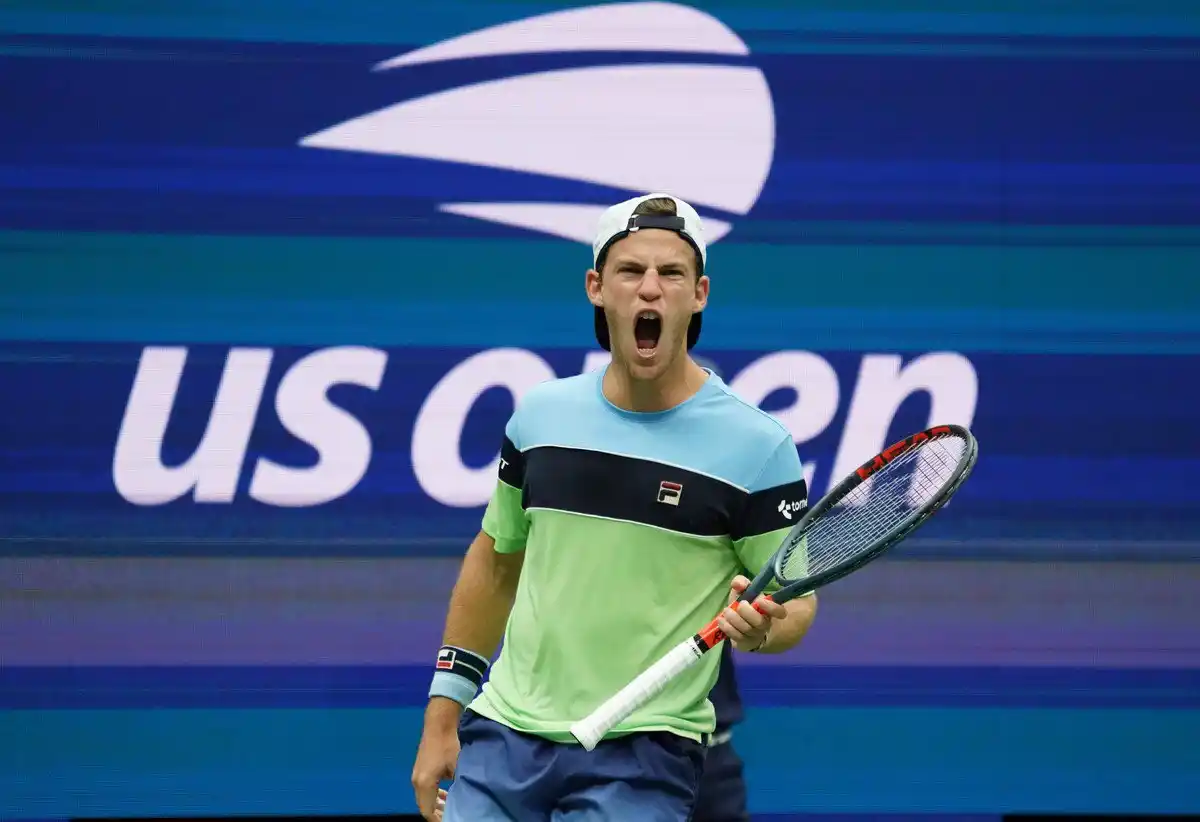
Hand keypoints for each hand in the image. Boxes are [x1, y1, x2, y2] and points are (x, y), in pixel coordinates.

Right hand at [411, 699, 460, 820]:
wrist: (438, 724)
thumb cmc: (449, 745)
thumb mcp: (457, 767)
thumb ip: (457, 786)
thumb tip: (462, 799)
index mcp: (424, 783)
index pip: (427, 811)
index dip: (437, 820)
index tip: (450, 821)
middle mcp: (416, 781)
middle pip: (424, 806)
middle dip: (437, 814)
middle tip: (451, 816)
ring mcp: (416, 775)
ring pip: (424, 797)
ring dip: (435, 804)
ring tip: (450, 808)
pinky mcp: (419, 769)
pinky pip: (424, 789)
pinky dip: (434, 795)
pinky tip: (445, 794)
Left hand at [718, 575, 786, 651]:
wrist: (739, 622)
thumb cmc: (744, 603)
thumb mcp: (743, 590)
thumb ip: (741, 582)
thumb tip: (738, 584)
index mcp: (768, 610)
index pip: (780, 612)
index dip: (772, 608)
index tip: (760, 601)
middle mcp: (765, 624)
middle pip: (760, 623)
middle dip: (747, 612)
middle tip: (739, 605)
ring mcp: (755, 636)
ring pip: (747, 630)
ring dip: (734, 619)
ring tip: (726, 611)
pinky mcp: (745, 643)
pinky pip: (737, 638)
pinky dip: (727, 628)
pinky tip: (722, 621)